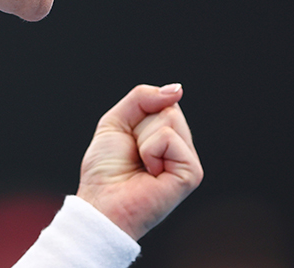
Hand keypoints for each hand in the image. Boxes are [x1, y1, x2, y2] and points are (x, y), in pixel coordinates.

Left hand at [76, 84, 202, 240]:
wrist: (100, 204)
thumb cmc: (106, 170)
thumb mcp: (116, 121)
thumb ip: (142, 98)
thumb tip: (177, 89)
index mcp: (167, 138)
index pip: (164, 101)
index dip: (137, 115)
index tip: (128, 141)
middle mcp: (182, 148)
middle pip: (168, 107)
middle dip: (139, 126)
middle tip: (134, 155)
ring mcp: (189, 161)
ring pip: (169, 118)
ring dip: (142, 140)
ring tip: (141, 165)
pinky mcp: (192, 173)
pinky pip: (168, 137)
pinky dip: (150, 150)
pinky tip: (150, 173)